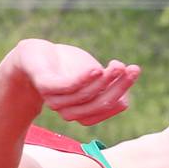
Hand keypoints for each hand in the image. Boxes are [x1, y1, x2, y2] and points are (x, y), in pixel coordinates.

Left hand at [14, 40, 138, 124]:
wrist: (34, 55)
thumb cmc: (66, 67)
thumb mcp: (91, 76)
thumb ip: (106, 87)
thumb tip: (124, 102)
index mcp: (80, 112)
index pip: (104, 109)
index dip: (121, 93)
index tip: (134, 70)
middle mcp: (67, 110)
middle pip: (97, 104)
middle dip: (118, 87)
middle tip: (132, 69)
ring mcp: (55, 99)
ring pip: (84, 96)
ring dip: (104, 81)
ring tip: (118, 65)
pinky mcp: (45, 85)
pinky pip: (66, 87)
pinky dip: (83, 80)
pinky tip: (96, 69)